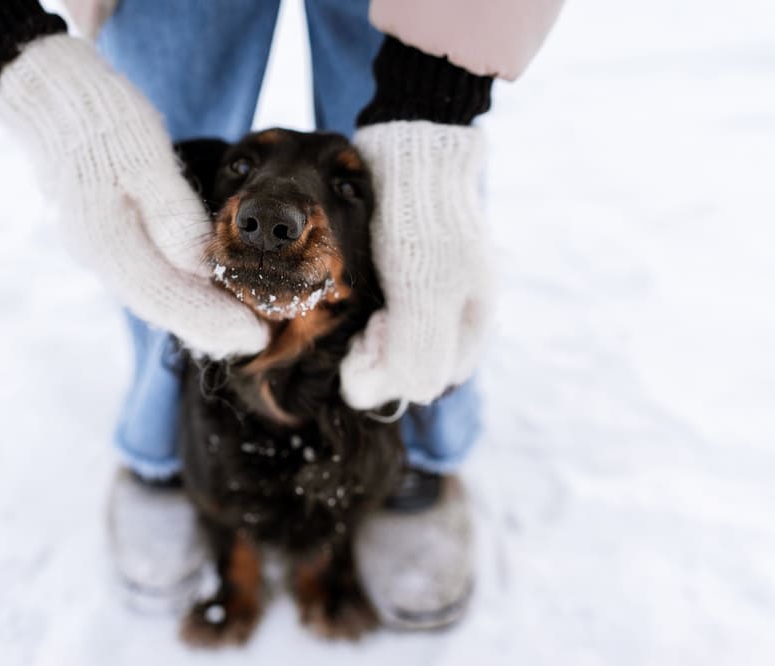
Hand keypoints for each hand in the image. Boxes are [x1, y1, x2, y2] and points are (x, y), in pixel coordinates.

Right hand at [0, 35, 267, 357]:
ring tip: (237, 327)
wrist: (49, 93)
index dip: (213, 321)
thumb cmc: (102, 117)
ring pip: (154, 296)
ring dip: (196, 315)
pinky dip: (179, 292)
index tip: (254, 335)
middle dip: (210, 328)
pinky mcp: (105, 233)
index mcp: (108, 241)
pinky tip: (203, 293)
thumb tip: (201, 267)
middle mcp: (100, 256)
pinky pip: (147, 277)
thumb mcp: (142, 155)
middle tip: (256, 340)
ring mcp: (99, 247)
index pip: (168, 298)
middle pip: (161, 307)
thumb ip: (172, 213)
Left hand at [340, 121, 493, 408]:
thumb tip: (394, 394)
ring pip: (387, 340)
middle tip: (364, 320)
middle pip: (404, 364)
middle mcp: (451, 315)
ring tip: (361, 300)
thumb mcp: (425, 291)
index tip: (372, 337)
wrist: (411, 148)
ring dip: (365, 331)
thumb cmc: (421, 222)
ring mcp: (426, 294)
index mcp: (470, 325)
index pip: (426, 382)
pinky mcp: (401, 273)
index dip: (392, 372)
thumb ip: (416, 351)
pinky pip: (378, 311)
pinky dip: (360, 309)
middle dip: (376, 351)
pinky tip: (352, 289)